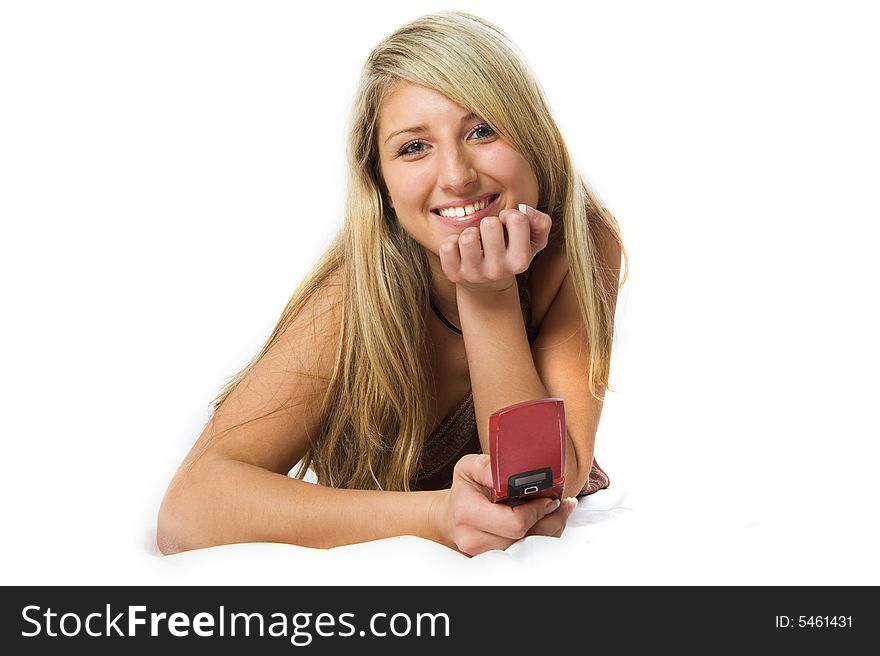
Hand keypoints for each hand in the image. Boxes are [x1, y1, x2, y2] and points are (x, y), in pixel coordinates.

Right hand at [429, 453, 575, 555]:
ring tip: (561, 510)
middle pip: (527, 538)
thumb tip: (510, 469)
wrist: (450, 516)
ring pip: (530, 547)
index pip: (514, 522)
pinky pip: (526, 552)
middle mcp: (475, 538)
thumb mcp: (469, 467)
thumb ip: (488, 466)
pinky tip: (550, 522)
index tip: (549, 498)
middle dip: (551, 520)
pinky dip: (542, 537)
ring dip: (551, 529)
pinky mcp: (495, 559)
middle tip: (562, 503)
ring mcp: (485, 553)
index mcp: (468, 513)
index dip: (537, 511)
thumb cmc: (464, 490)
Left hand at [438, 204, 551, 292]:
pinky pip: (447, 246)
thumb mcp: (533, 241)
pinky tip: (460, 250)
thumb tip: (524, 208)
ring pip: (467, 237)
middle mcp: (498, 270)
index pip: (517, 219)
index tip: (506, 226)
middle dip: (489, 223)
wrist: (487, 285)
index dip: (510, 216)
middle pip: (490, 224)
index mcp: (520, 261)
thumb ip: (540, 222)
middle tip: (489, 235)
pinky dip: (452, 242)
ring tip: (476, 242)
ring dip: (471, 232)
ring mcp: (474, 274)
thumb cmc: (510, 254)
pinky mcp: (453, 274)